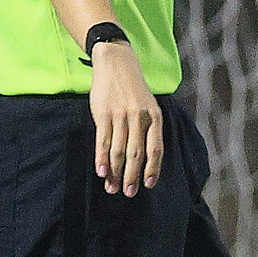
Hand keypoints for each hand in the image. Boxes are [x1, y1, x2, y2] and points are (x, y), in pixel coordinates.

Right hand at [90, 42, 163, 194]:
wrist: (116, 63)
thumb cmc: (134, 90)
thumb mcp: (149, 106)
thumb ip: (149, 129)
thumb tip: (144, 159)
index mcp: (155, 117)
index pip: (156, 149)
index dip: (152, 169)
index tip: (148, 185)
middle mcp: (140, 118)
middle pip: (137, 154)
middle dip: (132, 176)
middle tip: (129, 193)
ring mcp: (121, 115)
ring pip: (119, 150)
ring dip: (115, 172)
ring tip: (112, 187)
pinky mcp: (103, 113)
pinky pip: (103, 140)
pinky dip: (102, 158)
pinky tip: (101, 171)